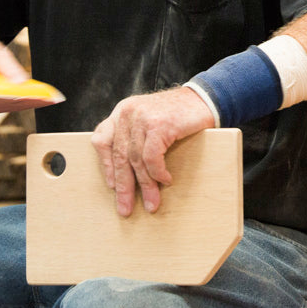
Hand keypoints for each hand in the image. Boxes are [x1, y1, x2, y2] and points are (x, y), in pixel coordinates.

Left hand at [91, 87, 214, 216]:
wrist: (205, 99)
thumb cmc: (178, 114)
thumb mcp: (149, 120)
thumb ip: (134, 136)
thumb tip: (127, 173)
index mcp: (122, 112)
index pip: (102, 140)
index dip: (105, 165)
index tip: (112, 186)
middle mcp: (128, 112)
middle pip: (119, 155)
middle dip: (123, 186)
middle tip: (125, 208)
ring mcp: (143, 118)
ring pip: (136, 160)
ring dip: (145, 186)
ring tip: (152, 203)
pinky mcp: (159, 125)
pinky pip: (152, 158)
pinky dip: (158, 173)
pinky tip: (166, 181)